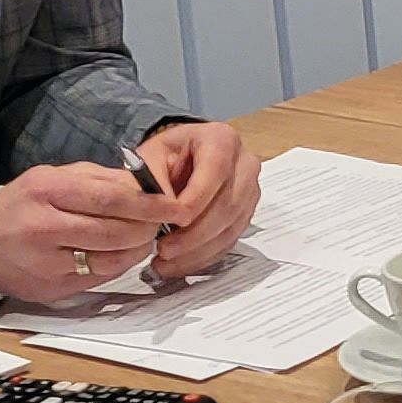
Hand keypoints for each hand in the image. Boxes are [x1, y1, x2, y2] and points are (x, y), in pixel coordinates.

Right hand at [0, 164, 175, 305]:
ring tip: (144, 237)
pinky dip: (118, 265)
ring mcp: (47, 261)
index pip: (111, 198)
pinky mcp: (51, 286)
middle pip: (115, 231)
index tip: (177, 206)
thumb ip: (99, 179)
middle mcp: (45, 226)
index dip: (150, 204)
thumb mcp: (54, 177)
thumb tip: (145, 184)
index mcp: (48, 190)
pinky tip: (122, 254)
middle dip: (148, 228)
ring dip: (138, 249)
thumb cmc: (25, 204)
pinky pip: (99, 278)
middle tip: (164, 223)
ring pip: (111, 259)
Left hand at [132, 120, 260, 283]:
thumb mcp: (151, 160)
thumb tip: (163, 217)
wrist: (178, 160)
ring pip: (231, 227)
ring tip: (166, 262)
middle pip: (228, 205)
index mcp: (221, 139)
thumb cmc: (165, 157)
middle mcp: (244, 163)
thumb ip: (156, 185)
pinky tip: (181, 263)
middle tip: (164, 250)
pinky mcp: (247, 212)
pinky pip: (231, 239)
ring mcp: (250, 189)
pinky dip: (205, 255)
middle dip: (194, 234)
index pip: (215, 172)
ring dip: (198, 251)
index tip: (169, 223)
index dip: (195, 201)